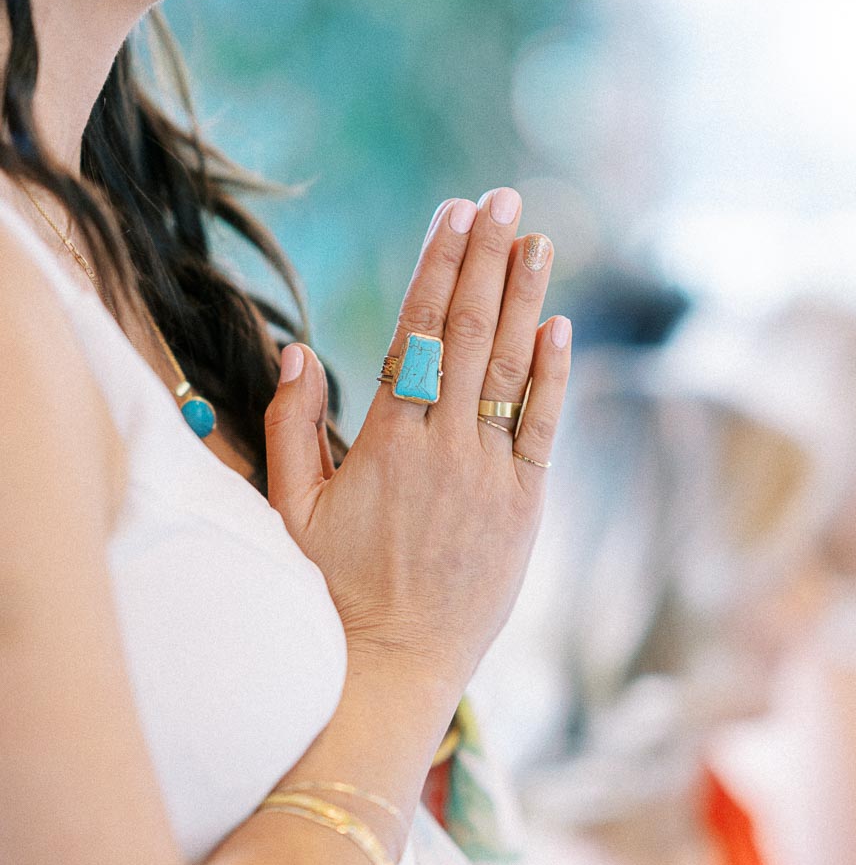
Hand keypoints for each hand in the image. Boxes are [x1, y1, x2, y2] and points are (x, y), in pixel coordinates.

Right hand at [264, 189, 571, 692]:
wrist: (394, 665)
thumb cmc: (332, 588)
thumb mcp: (291, 508)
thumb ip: (290, 425)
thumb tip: (298, 349)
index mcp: (386, 440)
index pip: (416, 332)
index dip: (436, 267)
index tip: (451, 214)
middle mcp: (444, 446)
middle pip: (468, 333)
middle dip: (486, 258)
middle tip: (502, 198)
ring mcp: (491, 475)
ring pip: (510, 368)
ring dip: (524, 298)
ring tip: (535, 238)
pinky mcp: (525, 507)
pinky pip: (543, 429)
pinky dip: (552, 376)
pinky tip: (556, 326)